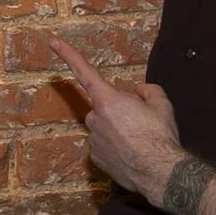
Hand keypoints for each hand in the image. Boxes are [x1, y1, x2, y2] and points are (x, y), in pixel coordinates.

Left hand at [50, 38, 182, 204]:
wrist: (159, 172)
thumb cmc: (159, 136)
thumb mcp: (162, 104)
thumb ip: (147, 90)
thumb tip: (138, 91)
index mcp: (108, 100)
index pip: (85, 72)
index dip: (69, 55)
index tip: (53, 42)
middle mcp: (95, 119)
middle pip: (104, 107)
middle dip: (118, 110)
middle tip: (141, 121)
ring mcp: (93, 140)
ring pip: (104, 128)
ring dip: (117, 130)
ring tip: (139, 140)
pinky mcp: (95, 159)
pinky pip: (104, 146)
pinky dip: (115, 148)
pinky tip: (131, 154)